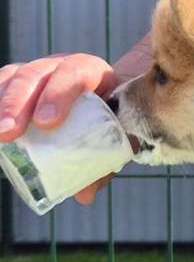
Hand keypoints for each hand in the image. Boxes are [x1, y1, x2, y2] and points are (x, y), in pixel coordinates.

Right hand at [0, 54, 119, 204]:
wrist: (105, 98)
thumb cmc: (110, 119)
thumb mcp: (114, 136)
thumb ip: (102, 163)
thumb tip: (84, 195)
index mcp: (92, 73)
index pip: (75, 74)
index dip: (59, 95)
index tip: (47, 124)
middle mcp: (60, 66)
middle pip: (36, 74)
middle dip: (19, 103)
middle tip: (10, 133)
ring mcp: (36, 71)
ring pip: (13, 77)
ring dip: (1, 105)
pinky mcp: (16, 80)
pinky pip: (0, 84)